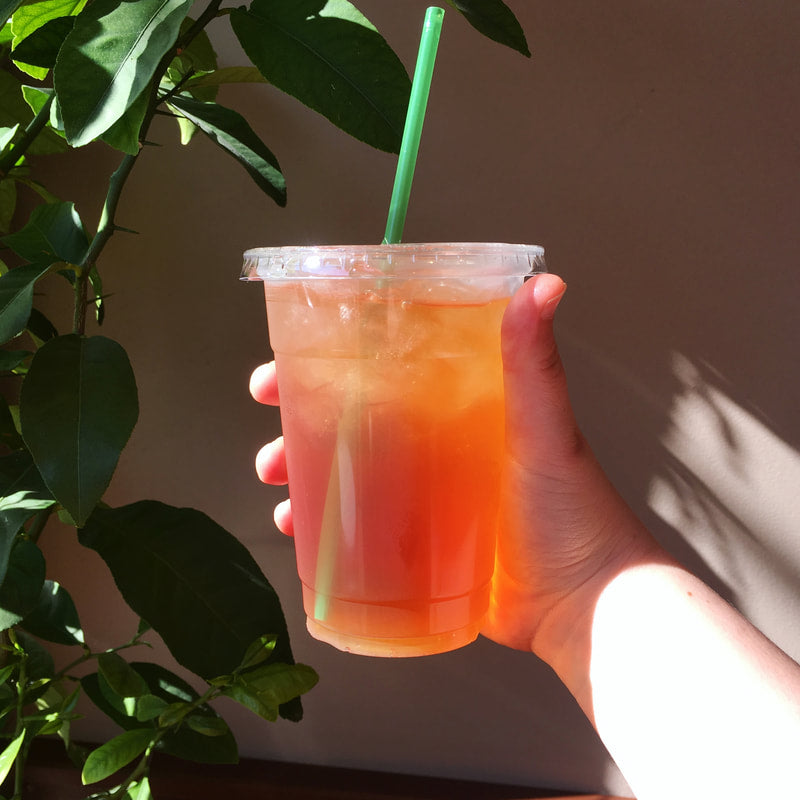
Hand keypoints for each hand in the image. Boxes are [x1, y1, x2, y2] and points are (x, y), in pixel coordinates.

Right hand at [248, 274, 664, 658]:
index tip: (288, 358)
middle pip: (353, 419)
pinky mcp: (418, 545)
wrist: (583, 606)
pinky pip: (356, 529)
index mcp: (460, 408)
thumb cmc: (572, 511)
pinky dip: (321, 527)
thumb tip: (544, 283)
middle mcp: (437, 446)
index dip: (331, 359)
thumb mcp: (544, 430)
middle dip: (301, 417)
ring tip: (275, 483)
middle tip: (269, 421)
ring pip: (347, 473)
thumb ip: (535, 364)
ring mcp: (424, 499)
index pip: (385, 370)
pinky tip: (297, 531)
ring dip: (302, 471)